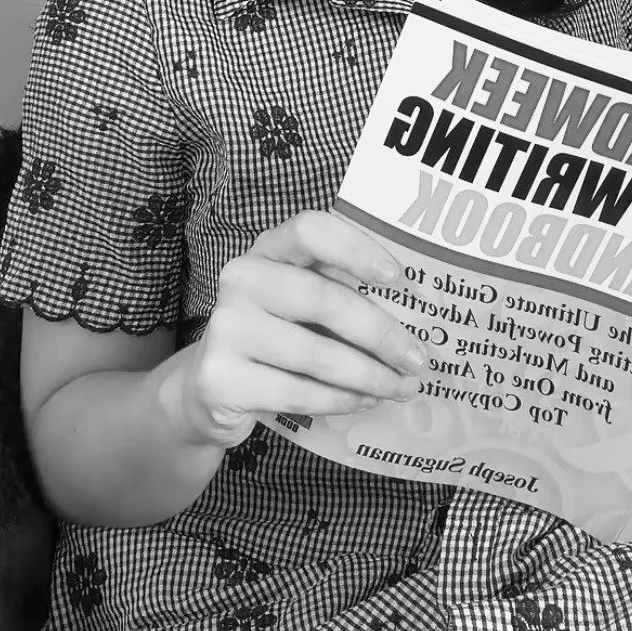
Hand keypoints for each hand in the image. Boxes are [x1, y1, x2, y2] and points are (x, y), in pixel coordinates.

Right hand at [171, 209, 426, 445]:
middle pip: (323, 299)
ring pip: (315, 354)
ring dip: (369, 376)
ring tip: (402, 388)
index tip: (399, 278)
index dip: (356, 249)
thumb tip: (420, 320)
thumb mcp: (304, 302)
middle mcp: (242, 278)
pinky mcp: (221, 377)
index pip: (310, 229)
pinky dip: (339, 400)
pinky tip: (364, 401)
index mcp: (270, 248)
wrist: (211, 386)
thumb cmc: (277, 333)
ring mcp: (226, 328)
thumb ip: (346, 294)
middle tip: (419, 360)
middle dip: (381, 333)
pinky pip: (296, 392)